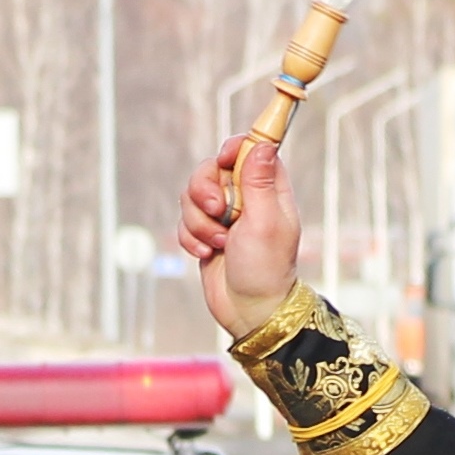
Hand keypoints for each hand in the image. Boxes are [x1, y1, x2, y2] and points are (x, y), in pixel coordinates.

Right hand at [179, 134, 298, 339]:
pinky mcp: (206, 234)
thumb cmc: (265, 268)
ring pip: (193, 196)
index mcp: (268, 189)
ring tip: (218, 243)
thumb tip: (263, 144)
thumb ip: (259, 181)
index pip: (250, 149)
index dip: (233, 150)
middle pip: (212, 168)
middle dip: (205, 189)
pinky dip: (191, 237)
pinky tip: (206, 254)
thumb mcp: (265, 221)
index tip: (224, 161)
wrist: (250, 310)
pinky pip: (185, 222)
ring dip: (199, 221)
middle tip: (216, 210)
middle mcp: (245, 197)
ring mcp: (224, 216)